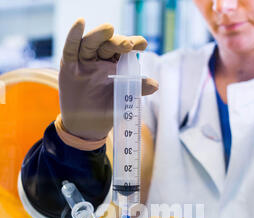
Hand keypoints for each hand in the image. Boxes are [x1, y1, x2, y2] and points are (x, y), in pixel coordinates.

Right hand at [59, 19, 158, 140]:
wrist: (86, 128)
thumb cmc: (105, 111)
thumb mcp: (122, 101)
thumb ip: (137, 89)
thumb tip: (155, 84)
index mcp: (115, 65)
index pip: (124, 50)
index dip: (133, 43)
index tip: (143, 44)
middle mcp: (100, 59)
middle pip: (108, 44)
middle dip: (118, 42)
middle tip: (128, 45)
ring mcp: (84, 61)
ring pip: (90, 43)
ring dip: (99, 35)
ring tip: (109, 29)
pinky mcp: (69, 65)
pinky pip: (71, 48)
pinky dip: (73, 35)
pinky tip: (79, 24)